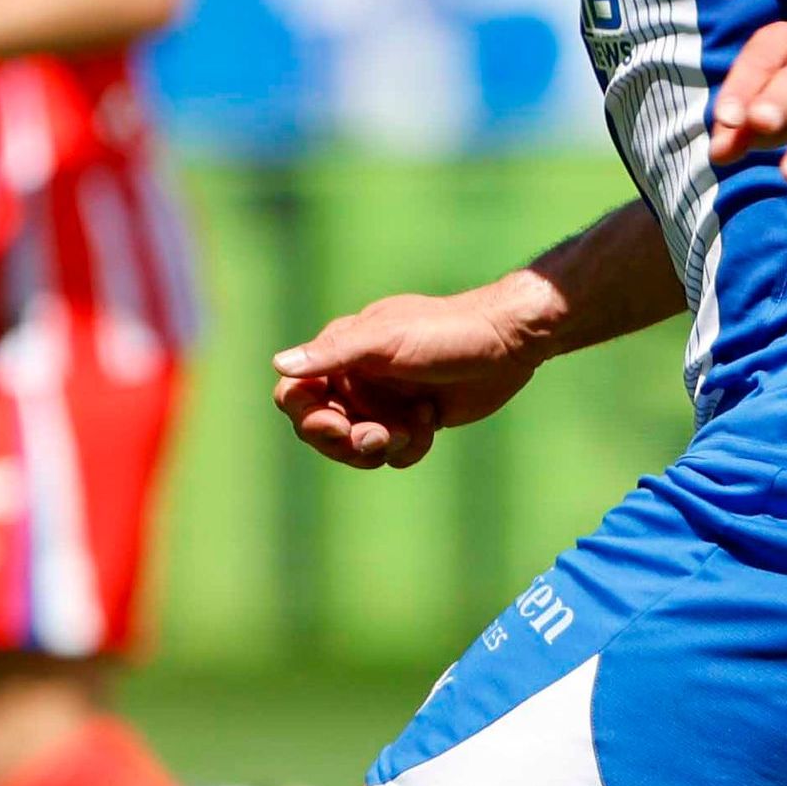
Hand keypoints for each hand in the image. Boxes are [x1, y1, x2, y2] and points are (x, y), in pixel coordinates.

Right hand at [272, 283, 556, 470]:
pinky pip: (396, 453)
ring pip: (360, 447)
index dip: (307, 416)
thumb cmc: (445, 333)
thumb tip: (278, 364)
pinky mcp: (414, 421)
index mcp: (341, 352)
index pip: (296, 394)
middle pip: (323, 429)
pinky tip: (433, 418)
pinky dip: (413, 444)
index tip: (335, 424)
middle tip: (379, 435)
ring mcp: (386, 401)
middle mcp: (357, 378)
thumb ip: (333, 354)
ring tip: (415, 425)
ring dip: (385, 444)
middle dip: (348, 440)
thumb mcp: (385, 340)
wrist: (508, 342)